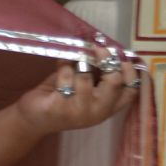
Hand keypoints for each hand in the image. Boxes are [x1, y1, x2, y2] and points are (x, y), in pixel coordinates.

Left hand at [13, 53, 147, 137]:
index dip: (130, 71)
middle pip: (114, 81)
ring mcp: (79, 111)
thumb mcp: (87, 86)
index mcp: (108, 108)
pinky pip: (65, 76)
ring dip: (78, 62)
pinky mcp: (59, 107)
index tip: (120, 57)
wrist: (34, 117)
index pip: (130, 91)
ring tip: (71, 62)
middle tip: (96, 49)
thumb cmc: (63, 97)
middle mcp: (97, 112)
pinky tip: (59, 67)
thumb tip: (107, 48)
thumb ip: (100, 73)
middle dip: (105, 59)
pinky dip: (63, 65)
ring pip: (86, 75)